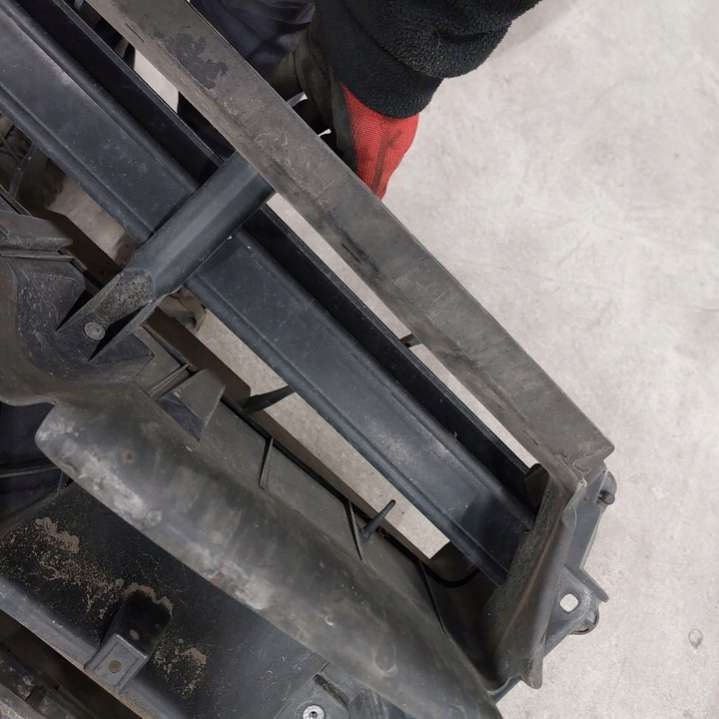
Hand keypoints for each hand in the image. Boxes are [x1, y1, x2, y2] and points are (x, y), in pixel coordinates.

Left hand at [271, 25, 417, 197]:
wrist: (371, 46)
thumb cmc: (377, 109)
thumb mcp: (374, 155)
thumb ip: (367, 183)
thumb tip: (368, 214)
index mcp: (368, 139)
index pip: (345, 164)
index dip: (328, 178)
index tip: (307, 191)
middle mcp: (349, 117)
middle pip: (319, 143)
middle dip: (302, 155)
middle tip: (281, 170)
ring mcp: (327, 90)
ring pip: (299, 116)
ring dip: (282, 130)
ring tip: (263, 146)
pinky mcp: (307, 65)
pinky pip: (281, 83)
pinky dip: (266, 96)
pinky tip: (251, 113)